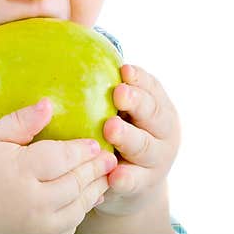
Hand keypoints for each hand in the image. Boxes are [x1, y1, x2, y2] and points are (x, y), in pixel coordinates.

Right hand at [0, 98, 115, 233]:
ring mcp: (37, 225)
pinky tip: (86, 198)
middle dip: (96, 169)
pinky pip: (69, 227)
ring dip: (94, 191)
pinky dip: (80, 212)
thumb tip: (48, 104)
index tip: (95, 142)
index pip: (62, 158)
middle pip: (76, 183)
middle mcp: (32, 201)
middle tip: (109, 158)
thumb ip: (20, 121)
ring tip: (103, 176)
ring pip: (77, 208)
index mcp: (20, 172)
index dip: (82, 150)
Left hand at [95, 64, 180, 217]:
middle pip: (153, 114)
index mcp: (158, 107)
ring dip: (128, 137)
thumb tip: (71, 48)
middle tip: (118, 94)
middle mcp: (163, 132)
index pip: (152, 88)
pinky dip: (124, 178)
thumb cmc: (120, 132)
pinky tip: (113, 175)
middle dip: (137, 103)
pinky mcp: (144, 185)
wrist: (134, 183)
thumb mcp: (122, 110)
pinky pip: (134, 182)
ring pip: (144, 147)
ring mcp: (156, 160)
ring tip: (110, 129)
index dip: (139, 78)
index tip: (123, 69)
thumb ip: (106, 88)